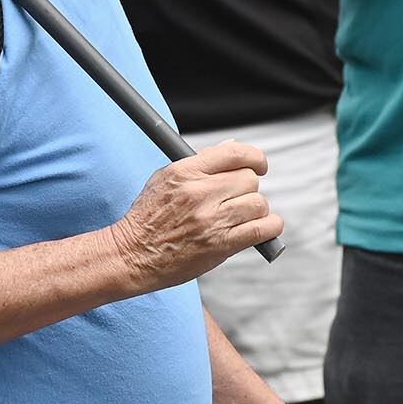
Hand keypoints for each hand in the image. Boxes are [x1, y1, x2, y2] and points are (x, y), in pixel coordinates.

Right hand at [109, 141, 282, 292]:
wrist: (133, 255)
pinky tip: (261, 228)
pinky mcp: (222, 244)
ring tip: (240, 217)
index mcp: (185, 172)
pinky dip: (269, 227)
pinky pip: (264, 229)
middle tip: (236, 198)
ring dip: (255, 210)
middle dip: (247, 188)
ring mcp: (212, 220)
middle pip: (249, 179)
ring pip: (259, 203)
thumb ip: (199, 163)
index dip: (255, 158)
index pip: (234, 153)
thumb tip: (231, 148)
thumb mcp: (164, 180)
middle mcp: (199, 193)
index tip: (259, 165)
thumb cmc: (147, 219)